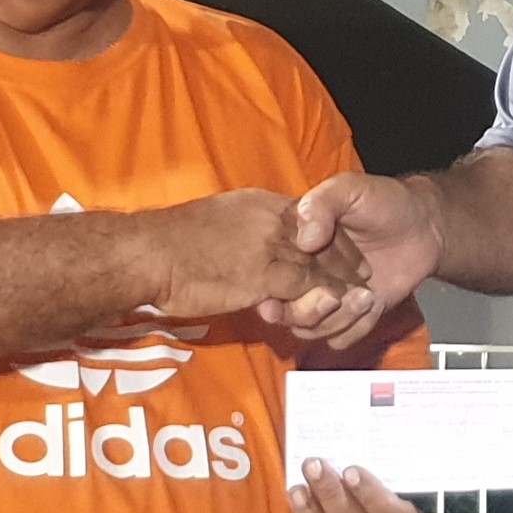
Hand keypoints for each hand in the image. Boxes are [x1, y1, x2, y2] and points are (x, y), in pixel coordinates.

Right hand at [131, 189, 361, 320]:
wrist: (148, 253)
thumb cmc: (171, 241)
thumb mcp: (218, 218)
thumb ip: (244, 227)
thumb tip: (251, 241)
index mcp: (260, 202)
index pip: (309, 216)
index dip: (330, 237)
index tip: (345, 253)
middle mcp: (271, 220)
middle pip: (323, 240)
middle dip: (345, 261)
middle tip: (363, 278)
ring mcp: (269, 247)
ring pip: (320, 265)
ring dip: (341, 283)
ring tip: (358, 297)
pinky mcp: (264, 276)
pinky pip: (306, 288)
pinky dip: (324, 300)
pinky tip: (333, 310)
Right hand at [272, 172, 440, 347]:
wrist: (422, 226)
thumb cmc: (383, 202)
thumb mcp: (350, 189)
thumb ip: (322, 204)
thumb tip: (305, 240)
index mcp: (291, 246)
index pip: (267, 278)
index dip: (268, 294)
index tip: (274, 305)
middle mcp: (303, 276)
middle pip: (286, 313)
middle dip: (307, 311)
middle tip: (335, 296)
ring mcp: (326, 299)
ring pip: (312, 331)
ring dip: (337, 319)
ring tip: (366, 295)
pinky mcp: (350, 316)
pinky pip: (341, 338)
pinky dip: (356, 327)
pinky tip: (374, 303)